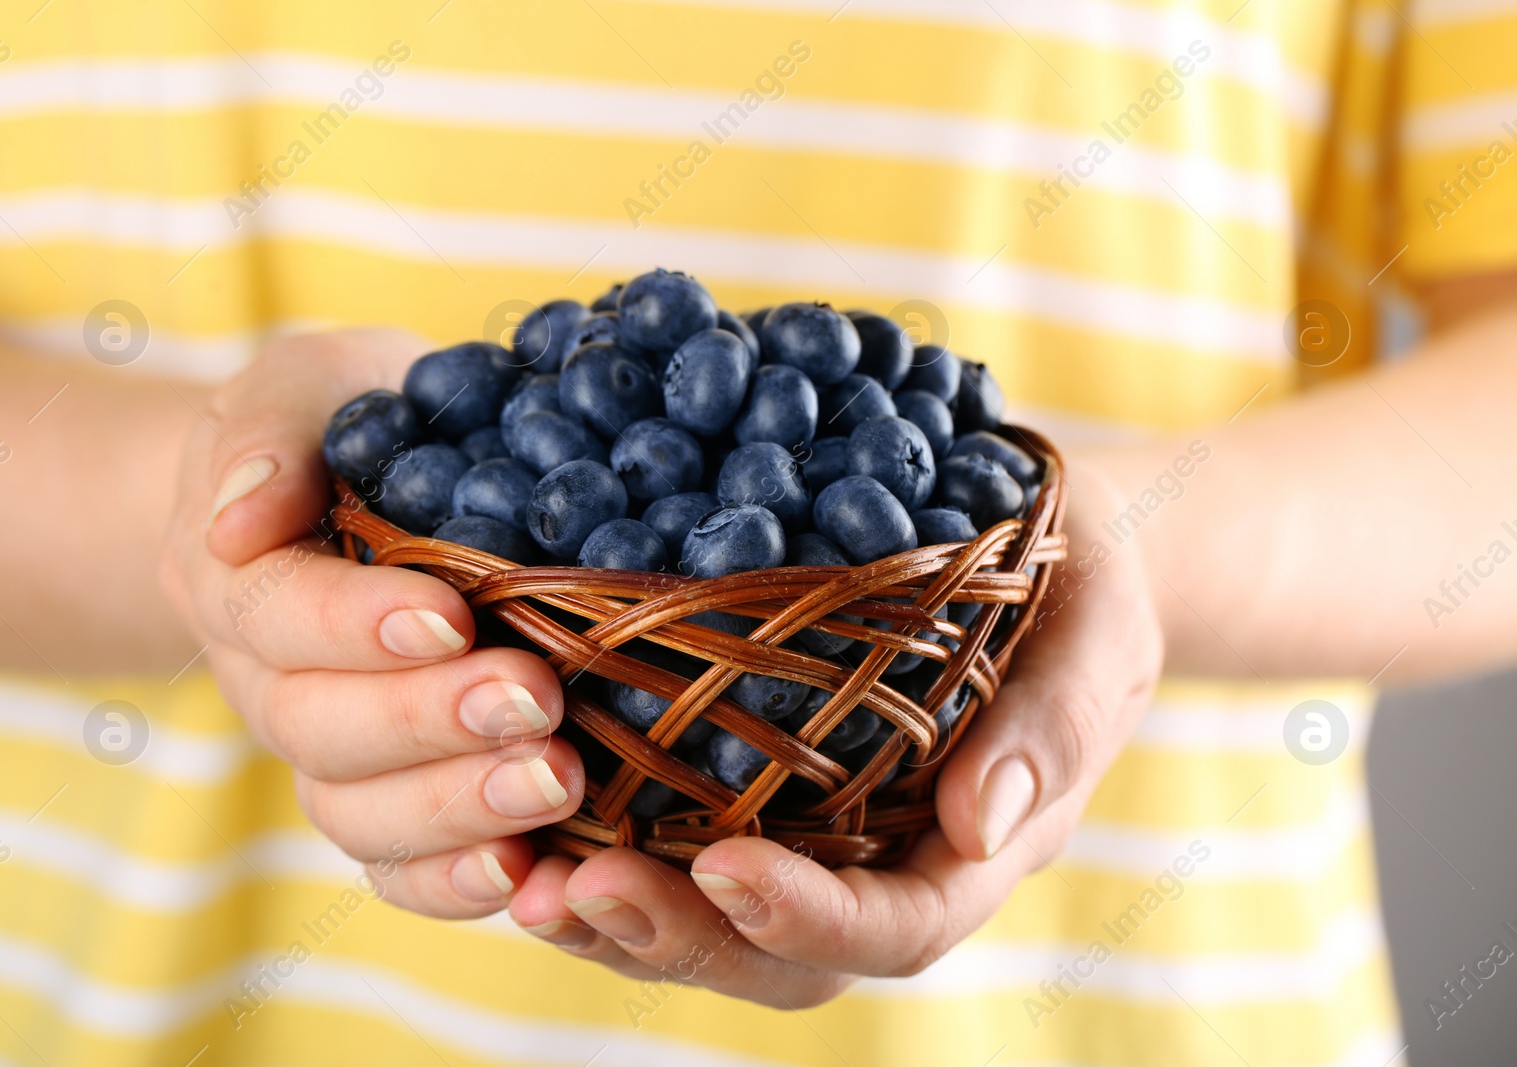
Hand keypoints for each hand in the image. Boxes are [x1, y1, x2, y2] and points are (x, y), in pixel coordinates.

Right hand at [158, 329, 583, 915]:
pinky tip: (531, 876)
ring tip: (559, 782)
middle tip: (535, 699)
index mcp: (240, 577)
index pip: (276, 613)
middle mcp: (269, 681)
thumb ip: (268, 435)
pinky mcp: (387, 799)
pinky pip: (397, 870)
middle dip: (428, 723)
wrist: (349, 487)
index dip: (355, 626)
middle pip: (320, 730)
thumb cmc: (342, 423)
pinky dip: (454, 884)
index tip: (449, 615)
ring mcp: (327, 752)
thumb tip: (238, 517)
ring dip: (456, 808)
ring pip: (357, 814)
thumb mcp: (306, 388)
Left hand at [505, 462, 1162, 1006]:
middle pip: (782, 955)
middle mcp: (886, 865)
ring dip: (619, 915)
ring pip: (716, 922)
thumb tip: (979, 821)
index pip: (895, 926)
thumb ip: (1055, 725)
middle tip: (577, 888)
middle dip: (679, 935)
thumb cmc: (1085, 590)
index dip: (808, 915)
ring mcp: (822, 838)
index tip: (724, 866)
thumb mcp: (1100, 634)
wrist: (1053, 559)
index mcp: (974, 851)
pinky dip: (602, 848)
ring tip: (523, 876)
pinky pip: (681, 846)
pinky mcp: (765, 789)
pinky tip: (529, 817)